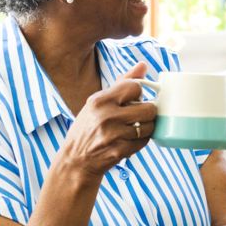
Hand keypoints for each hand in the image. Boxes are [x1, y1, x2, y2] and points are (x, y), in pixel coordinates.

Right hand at [58, 62, 156, 178]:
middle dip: (146, 112)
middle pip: (148, 108)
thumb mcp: (98, 102)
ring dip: (146, 127)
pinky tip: (129, 140)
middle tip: (137, 116)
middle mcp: (106, 116)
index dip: (138, 93)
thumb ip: (122, 83)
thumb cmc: (88, 127)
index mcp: (100, 100)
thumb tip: (143, 64)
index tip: (133, 99)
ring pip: (149, 126)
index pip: (135, 87)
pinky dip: (140, 140)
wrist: (75, 161)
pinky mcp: (120, 151)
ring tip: (134, 128)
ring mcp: (113, 135)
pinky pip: (144, 141)